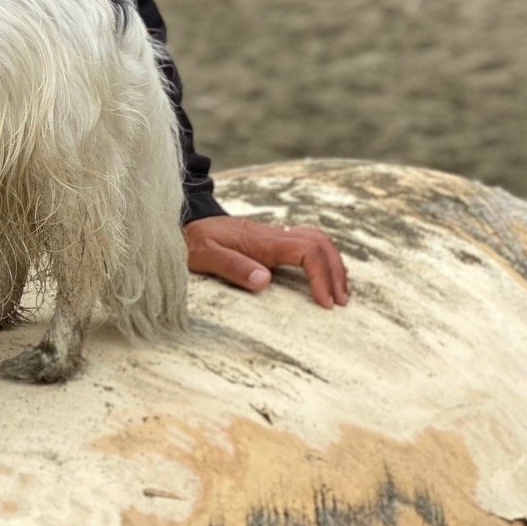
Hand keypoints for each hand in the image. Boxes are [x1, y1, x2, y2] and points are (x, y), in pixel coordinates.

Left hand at [183, 215, 349, 307]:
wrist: (185, 222)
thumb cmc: (193, 242)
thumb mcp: (205, 256)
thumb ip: (233, 267)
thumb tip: (265, 281)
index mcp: (262, 241)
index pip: (307, 251)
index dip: (322, 276)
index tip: (325, 303)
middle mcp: (274, 234)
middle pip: (320, 243)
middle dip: (336, 272)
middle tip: (341, 303)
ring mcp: (274, 235)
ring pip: (317, 239)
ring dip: (333, 264)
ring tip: (341, 293)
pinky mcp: (272, 239)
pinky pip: (307, 242)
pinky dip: (323, 258)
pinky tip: (324, 276)